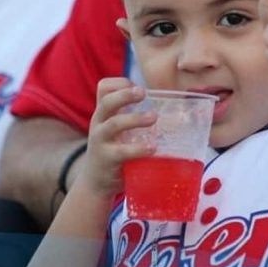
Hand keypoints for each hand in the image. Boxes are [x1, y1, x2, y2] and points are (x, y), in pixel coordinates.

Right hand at [78, 78, 156, 196]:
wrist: (95, 182)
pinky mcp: (107, 159)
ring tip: (154, 117)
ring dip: (135, 118)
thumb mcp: (116, 132)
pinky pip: (121, 151)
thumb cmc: (113, 152)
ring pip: (114, 124)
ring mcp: (100, 141)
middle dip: (125, 95)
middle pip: (107, 102)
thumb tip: (173, 114)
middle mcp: (99, 124)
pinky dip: (138, 148)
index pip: (104, 88)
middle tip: (143, 93)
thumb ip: (132, 120)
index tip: (136, 86)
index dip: (120, 84)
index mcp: (103, 114)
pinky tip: (152, 147)